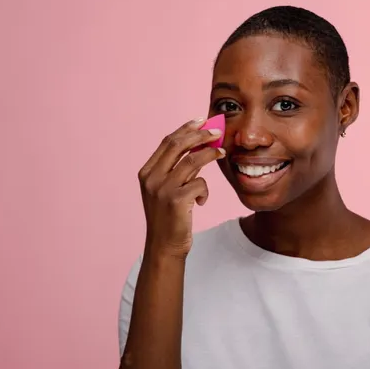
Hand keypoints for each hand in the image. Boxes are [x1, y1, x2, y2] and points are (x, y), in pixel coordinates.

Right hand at [137, 117, 224, 259]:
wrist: (164, 247)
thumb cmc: (169, 218)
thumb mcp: (167, 190)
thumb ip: (177, 169)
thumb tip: (200, 146)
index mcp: (147, 172)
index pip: (167, 142)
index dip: (185, 129)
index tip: (201, 121)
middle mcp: (152, 178)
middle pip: (178, 145)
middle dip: (200, 135)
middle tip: (217, 132)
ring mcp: (163, 189)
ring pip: (193, 161)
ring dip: (210, 155)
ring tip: (222, 154)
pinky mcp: (176, 201)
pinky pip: (201, 183)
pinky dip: (206, 190)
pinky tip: (201, 201)